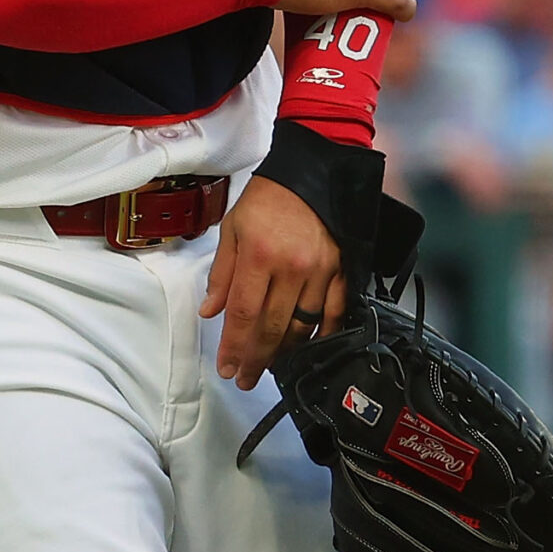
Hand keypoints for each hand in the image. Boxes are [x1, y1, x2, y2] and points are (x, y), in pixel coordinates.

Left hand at [200, 175, 342, 390]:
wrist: (312, 174)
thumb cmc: (267, 199)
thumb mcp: (232, 229)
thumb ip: (222, 274)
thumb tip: (210, 311)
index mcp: (259, 256)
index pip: (243, 314)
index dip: (234, 346)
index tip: (227, 367)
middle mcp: (292, 268)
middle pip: (272, 327)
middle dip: (256, 358)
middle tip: (245, 377)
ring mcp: (321, 272)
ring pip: (303, 326)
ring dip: (285, 352)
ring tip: (270, 367)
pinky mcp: (341, 272)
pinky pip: (335, 313)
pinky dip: (324, 335)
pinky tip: (311, 350)